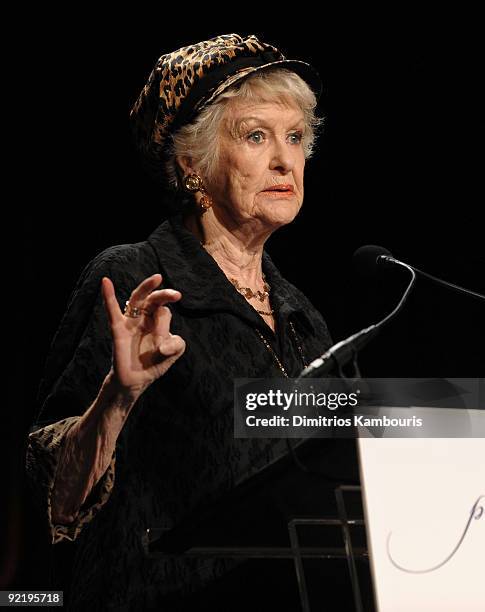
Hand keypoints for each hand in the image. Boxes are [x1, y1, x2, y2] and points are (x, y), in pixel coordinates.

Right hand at [101, 274, 185, 394]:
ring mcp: (130, 322)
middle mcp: (143, 318)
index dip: (168, 322)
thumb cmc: (153, 364)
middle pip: (152, 298)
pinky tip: (106, 281)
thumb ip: (176, 345)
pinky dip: (108, 296)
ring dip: (146, 288)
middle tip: (177, 295)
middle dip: (164, 294)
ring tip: (157, 278)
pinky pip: (112, 311)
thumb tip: (163, 346)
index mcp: (156, 321)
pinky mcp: (118, 330)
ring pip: (137, 299)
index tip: (168, 340)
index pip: (164, 311)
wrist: (136, 382)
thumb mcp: (173, 353)